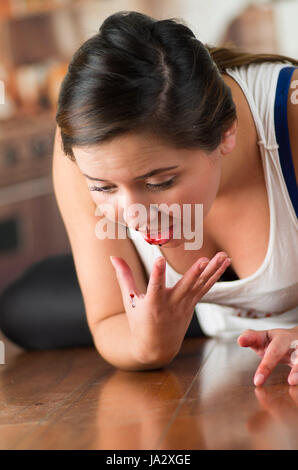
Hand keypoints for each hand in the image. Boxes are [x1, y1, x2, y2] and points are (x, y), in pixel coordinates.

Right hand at [110, 252, 230, 363]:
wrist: (156, 348)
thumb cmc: (139, 322)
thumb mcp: (129, 301)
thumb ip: (123, 276)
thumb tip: (113, 257)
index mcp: (152, 304)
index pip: (155, 286)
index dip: (157, 273)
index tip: (159, 260)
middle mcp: (171, 305)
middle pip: (185, 287)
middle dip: (194, 273)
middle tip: (204, 260)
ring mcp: (184, 305)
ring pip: (200, 285)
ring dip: (212, 270)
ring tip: (223, 255)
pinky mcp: (192, 304)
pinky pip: (205, 288)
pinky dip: (215, 275)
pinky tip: (224, 263)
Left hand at [237, 327, 297, 386]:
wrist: (297, 338)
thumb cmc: (276, 341)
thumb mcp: (263, 337)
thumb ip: (251, 338)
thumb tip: (240, 340)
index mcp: (283, 339)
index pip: (274, 353)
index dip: (266, 367)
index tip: (257, 382)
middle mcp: (297, 347)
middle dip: (296, 369)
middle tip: (291, 381)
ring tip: (294, 382)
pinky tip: (296, 390)